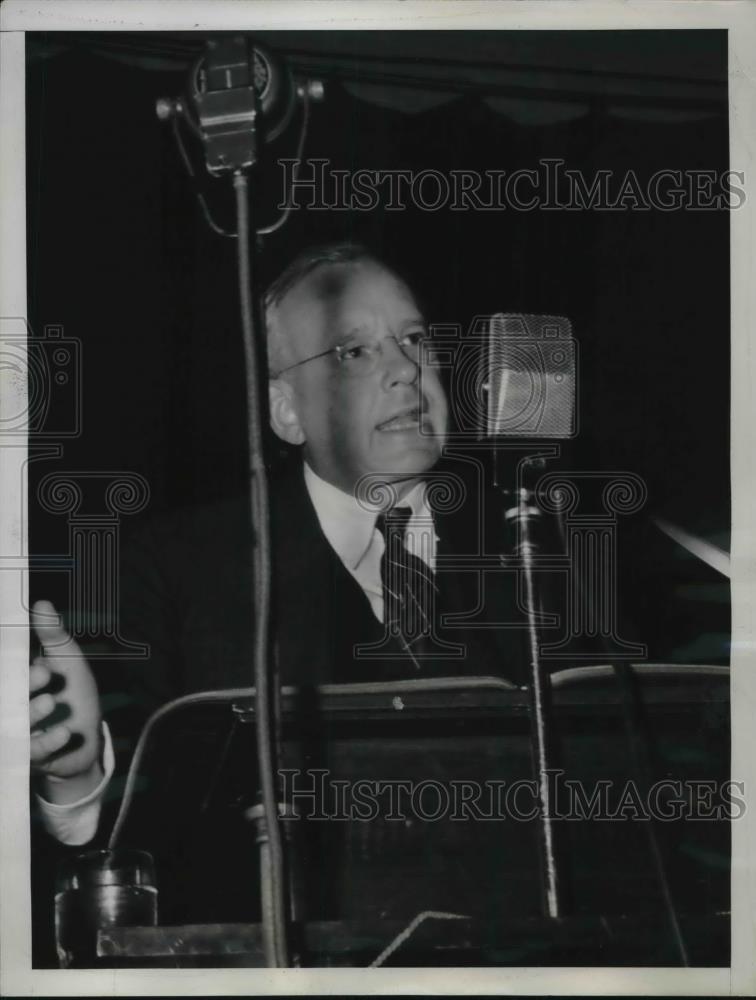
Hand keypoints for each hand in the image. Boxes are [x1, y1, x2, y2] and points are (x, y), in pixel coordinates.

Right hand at [30, 600, 103, 803]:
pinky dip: (48, 743)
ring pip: (16, 726)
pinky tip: (64, 733)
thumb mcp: (69, 661)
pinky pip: (34, 752)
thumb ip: (54, 637)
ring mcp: (18, 733)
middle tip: (44, 672)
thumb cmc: (74, 695)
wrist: (87, 738)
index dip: (13, 663)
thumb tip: (40, 603)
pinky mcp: (32, 757)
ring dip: (32, 714)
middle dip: (25, 684)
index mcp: (15, 683)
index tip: (37, 661)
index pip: (9, 670)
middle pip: (10, 697)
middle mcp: (11, 707)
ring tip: (50, 701)